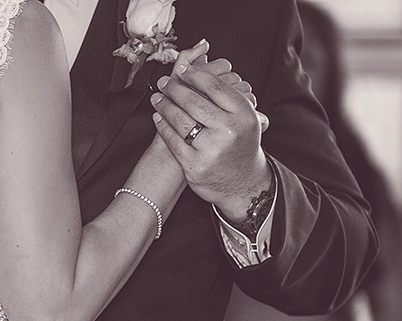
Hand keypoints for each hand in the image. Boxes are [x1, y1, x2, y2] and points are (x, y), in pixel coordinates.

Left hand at [150, 57, 272, 222]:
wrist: (241, 182)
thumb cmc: (239, 144)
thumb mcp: (243, 117)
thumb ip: (226, 93)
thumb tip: (201, 56)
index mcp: (243, 114)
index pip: (215, 86)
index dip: (195, 76)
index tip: (183, 71)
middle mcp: (229, 130)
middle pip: (194, 101)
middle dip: (175, 90)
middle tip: (163, 83)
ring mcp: (211, 148)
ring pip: (181, 120)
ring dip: (165, 106)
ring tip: (157, 98)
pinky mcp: (195, 164)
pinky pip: (173, 140)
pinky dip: (163, 126)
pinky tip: (158, 118)